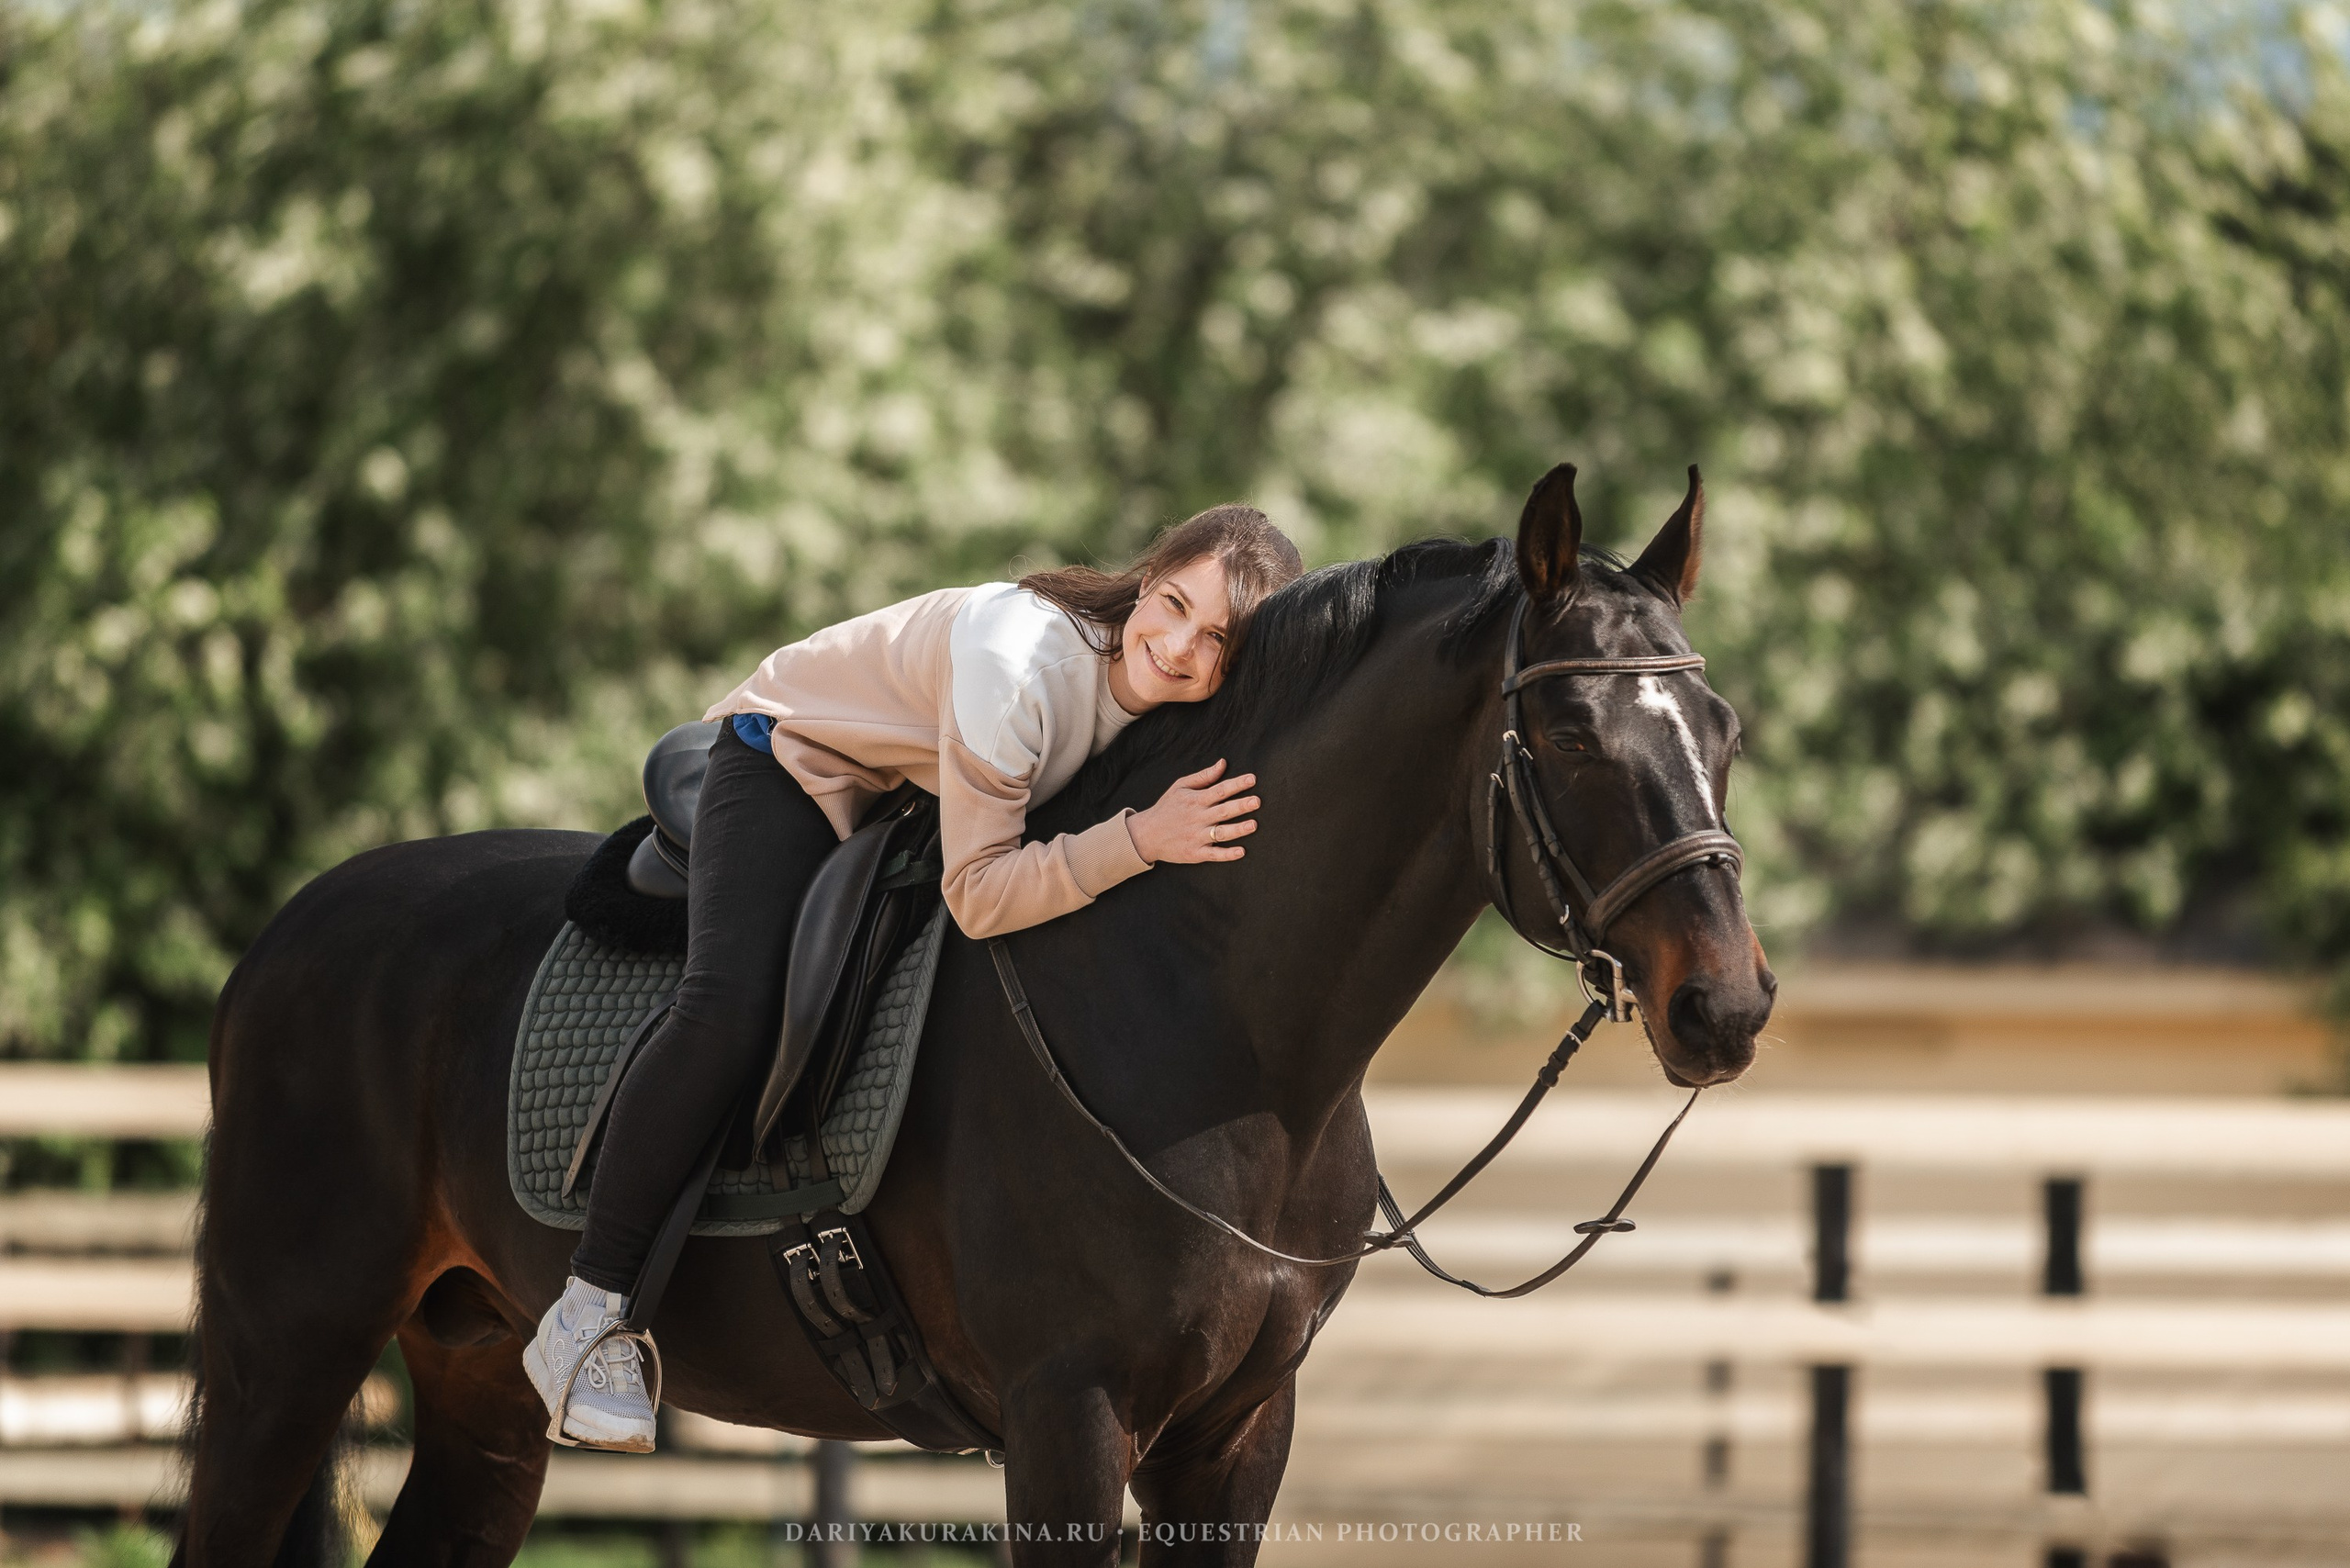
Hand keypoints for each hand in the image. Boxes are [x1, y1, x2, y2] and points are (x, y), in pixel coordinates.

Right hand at [1127, 759, 1258, 864]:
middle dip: (1240, 806)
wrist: (1146, 834)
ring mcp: (1196, 837)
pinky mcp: (1195, 853)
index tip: (1252, 779)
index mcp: (1195, 800)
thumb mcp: (1180, 787)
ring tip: (1253, 825)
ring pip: (1220, 833)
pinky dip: (1227, 854)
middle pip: (1223, 811)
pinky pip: (1214, 854)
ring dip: (1237, 829)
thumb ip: (1204, 776)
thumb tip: (1223, 763)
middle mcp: (1197, 818)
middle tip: (1256, 801)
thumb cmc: (1166, 808)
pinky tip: (1241, 851)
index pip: (1219, 790)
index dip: (1236, 784)